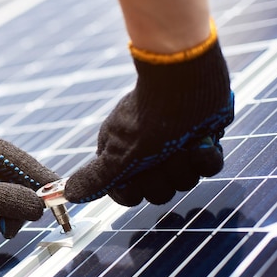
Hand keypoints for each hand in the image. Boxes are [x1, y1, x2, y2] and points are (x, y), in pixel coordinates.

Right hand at [65, 40, 233, 206]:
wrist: (187, 82)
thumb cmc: (148, 117)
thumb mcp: (118, 155)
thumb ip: (96, 179)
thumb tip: (69, 193)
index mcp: (120, 156)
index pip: (127, 194)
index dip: (136, 190)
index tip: (138, 176)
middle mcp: (146, 154)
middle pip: (159, 192)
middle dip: (164, 176)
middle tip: (163, 154)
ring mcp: (175, 148)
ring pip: (185, 181)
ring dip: (186, 164)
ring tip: (184, 142)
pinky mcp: (200, 142)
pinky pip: (207, 168)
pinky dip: (206, 156)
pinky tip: (202, 142)